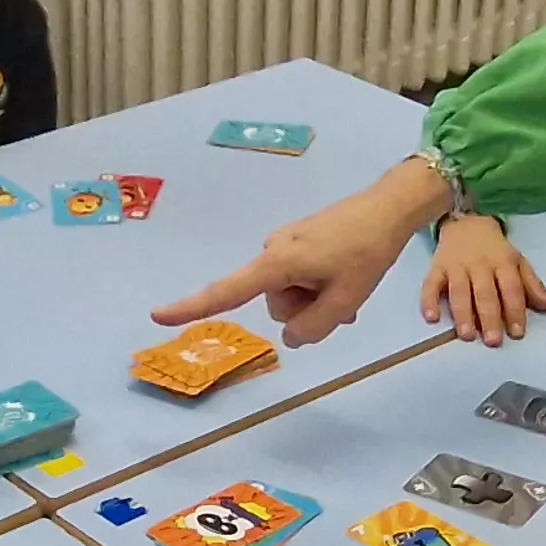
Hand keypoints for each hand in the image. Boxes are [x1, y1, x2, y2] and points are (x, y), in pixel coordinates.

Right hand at [154, 158, 446, 346]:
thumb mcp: (345, 300)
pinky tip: (346, 280)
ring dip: (316, 298)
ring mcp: (284, 245)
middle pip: (274, 303)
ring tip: (348, 285)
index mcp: (277, 263)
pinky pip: (298, 278)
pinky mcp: (297, 242)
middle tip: (344, 297)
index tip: (157, 316)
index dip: (191, 307)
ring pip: (289, 294)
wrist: (387, 209)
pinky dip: (319, 287)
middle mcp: (272, 251)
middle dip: (306, 308)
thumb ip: (312, 327)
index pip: (227, 292)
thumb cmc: (366, 252)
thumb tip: (290, 336)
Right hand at [419, 215, 545, 346]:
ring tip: (467, 335)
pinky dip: (429, 300)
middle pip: (485, 293)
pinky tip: (431, 317)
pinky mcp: (437, 267)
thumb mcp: (517, 261)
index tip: (517, 332)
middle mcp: (480, 265)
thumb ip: (531, 284)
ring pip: (459, 291)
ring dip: (463, 314)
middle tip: (493, 340)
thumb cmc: (494, 249)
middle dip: (489, 317)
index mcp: (503, 262)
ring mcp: (456, 266)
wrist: (466, 222)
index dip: (515, 311)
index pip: (511, 289)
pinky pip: (430, 284)